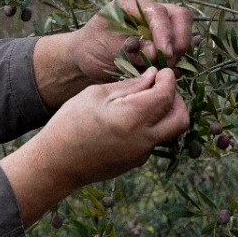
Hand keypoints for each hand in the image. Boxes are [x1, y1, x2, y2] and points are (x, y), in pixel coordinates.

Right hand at [0, 66, 190, 224]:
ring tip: (143, 103)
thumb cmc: (69, 124)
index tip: (161, 72)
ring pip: (169, 131)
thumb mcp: (95, 95)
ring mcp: (141, 154)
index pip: (166, 94)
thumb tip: (152, 76)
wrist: (56, 164)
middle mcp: (143, 139)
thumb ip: (129, 86)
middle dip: (177, 99)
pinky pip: (153, 141)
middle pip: (181, 118)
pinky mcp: (135, 162)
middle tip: (161, 88)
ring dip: (164, 114)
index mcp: (132, 117)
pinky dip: (150, 127)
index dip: (168, 79)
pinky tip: (128, 121)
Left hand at [33, 0, 194, 108]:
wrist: (86, 60)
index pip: (158, 12)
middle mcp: (149, 11)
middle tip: (170, 60)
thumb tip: (157, 52)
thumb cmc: (92, 47)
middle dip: (179, 39)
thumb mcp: (108, 47)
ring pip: (184, 31)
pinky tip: (168, 70)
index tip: (166, 52)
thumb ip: (133, 49)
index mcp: (133, 4)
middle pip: (180, 16)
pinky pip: (181, 48)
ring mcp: (159, 26)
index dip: (165, 32)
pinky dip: (179, 60)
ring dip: (180, 52)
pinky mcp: (163, 42)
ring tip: (165, 68)